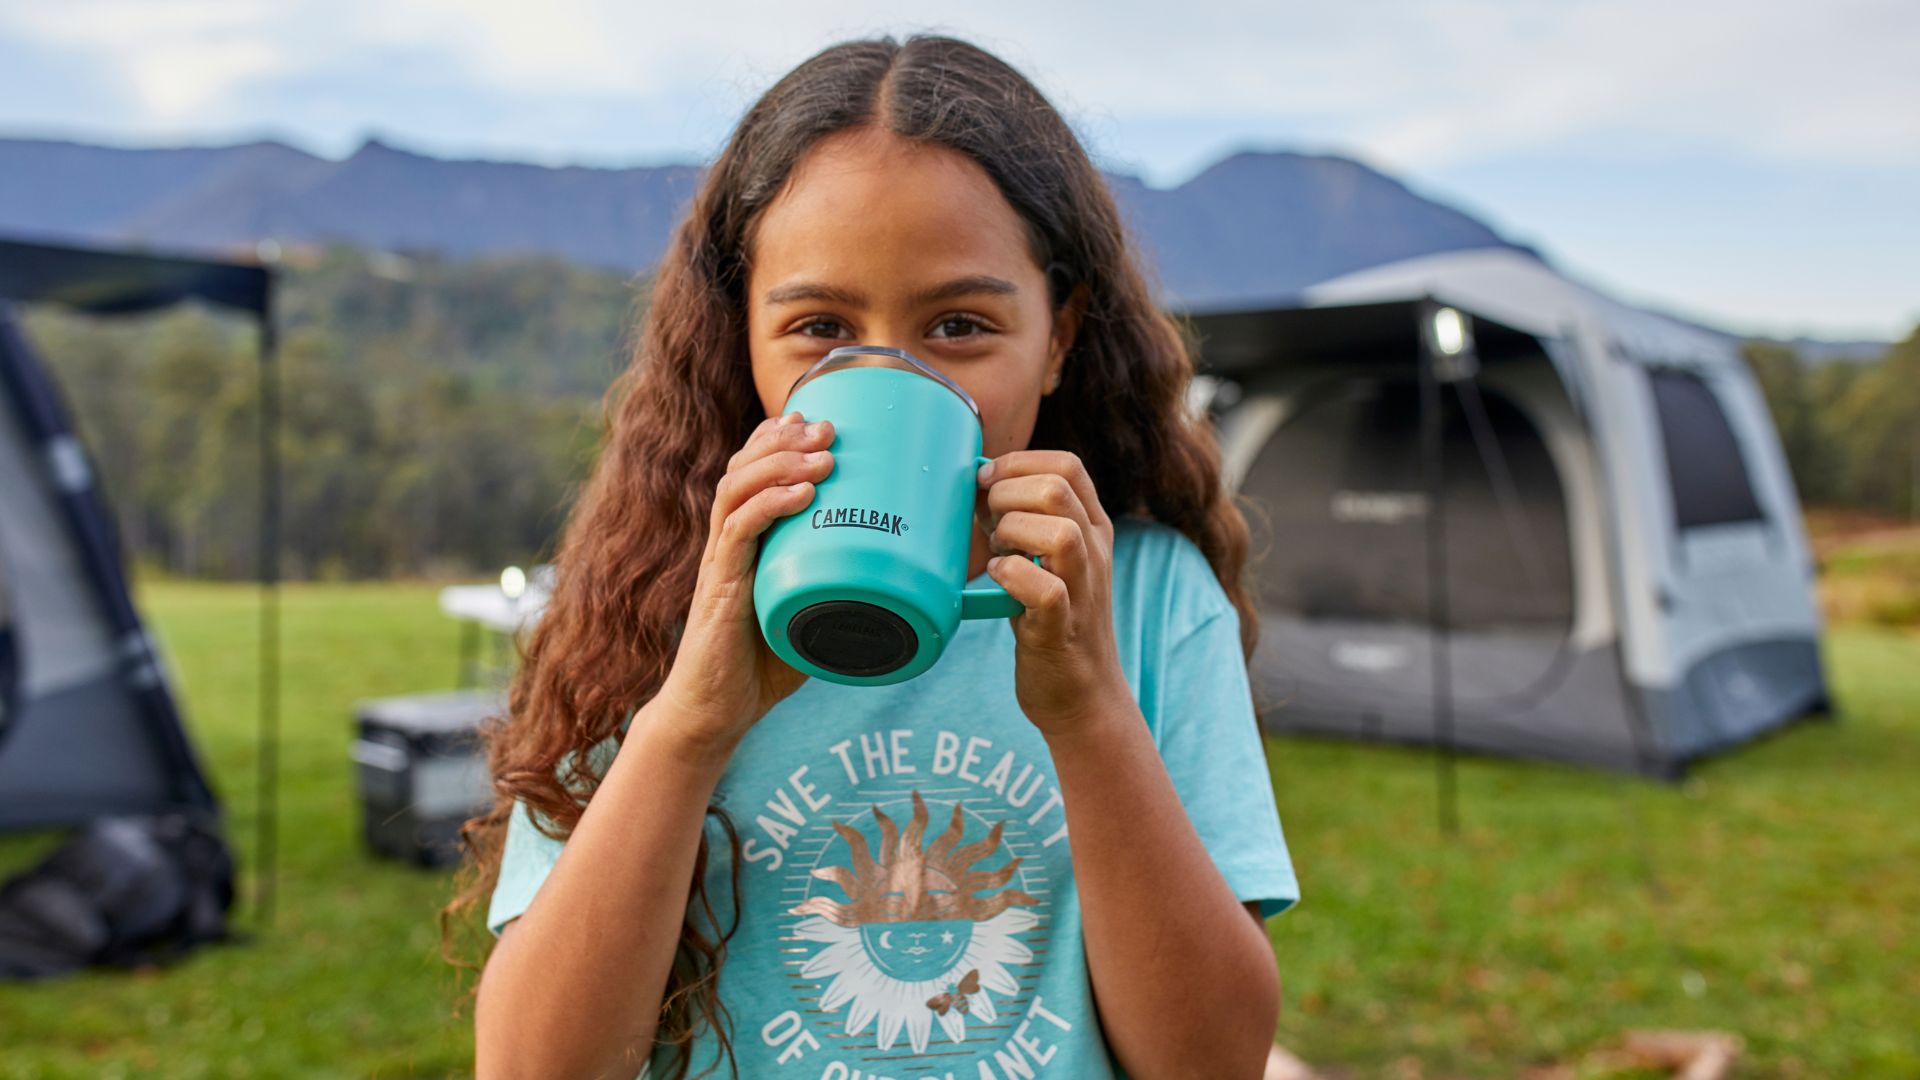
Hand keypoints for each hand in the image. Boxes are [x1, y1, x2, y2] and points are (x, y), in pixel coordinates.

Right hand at [655, 410, 834, 755]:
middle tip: (830, 427)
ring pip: (738, 489)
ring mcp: (720, 562)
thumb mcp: (808, 615)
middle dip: (786, 439)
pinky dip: (769, 506)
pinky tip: (800, 494)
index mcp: (744, 542)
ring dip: (782, 463)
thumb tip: (899, 582)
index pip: (751, 472)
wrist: (716, 712)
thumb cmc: (760, 666)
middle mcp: (727, 543)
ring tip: (823, 455)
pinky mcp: (719, 588)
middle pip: (743, 467)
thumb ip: (837, 592)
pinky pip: (738, 533)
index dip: (778, 439)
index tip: (817, 420)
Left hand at [975, 450, 1130, 736]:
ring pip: (1061, 534)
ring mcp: (1083, 590)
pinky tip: (998, 579)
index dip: (1019, 462)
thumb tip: (977, 486)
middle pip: (1059, 489)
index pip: (1068, 465)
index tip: (986, 480)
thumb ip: (1020, 522)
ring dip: (1013, 533)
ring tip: (998, 551)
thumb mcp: (1045, 559)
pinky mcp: (1062, 629)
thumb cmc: (1050, 620)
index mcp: (1092, 528)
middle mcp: (1094, 553)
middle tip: (989, 522)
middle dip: (1008, 493)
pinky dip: (1013, 576)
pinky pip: (1047, 590)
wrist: (1082, 694)